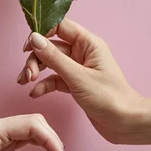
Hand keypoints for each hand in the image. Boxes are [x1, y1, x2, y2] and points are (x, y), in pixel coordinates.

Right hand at [18, 19, 144, 143]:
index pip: (60, 27)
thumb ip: (54, 58)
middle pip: (51, 46)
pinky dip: (44, 85)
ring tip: (26, 82)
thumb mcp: (78, 77)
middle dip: (36, 58)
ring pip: (50, 63)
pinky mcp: (75, 84)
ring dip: (36, 71)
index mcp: (88, 43)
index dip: (41, 33)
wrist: (125, 123)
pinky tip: (35, 93)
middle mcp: (83, 53)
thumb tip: (34, 39)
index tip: (27, 47)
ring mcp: (78, 69)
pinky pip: (54, 79)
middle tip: (28, 74)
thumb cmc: (109, 98)